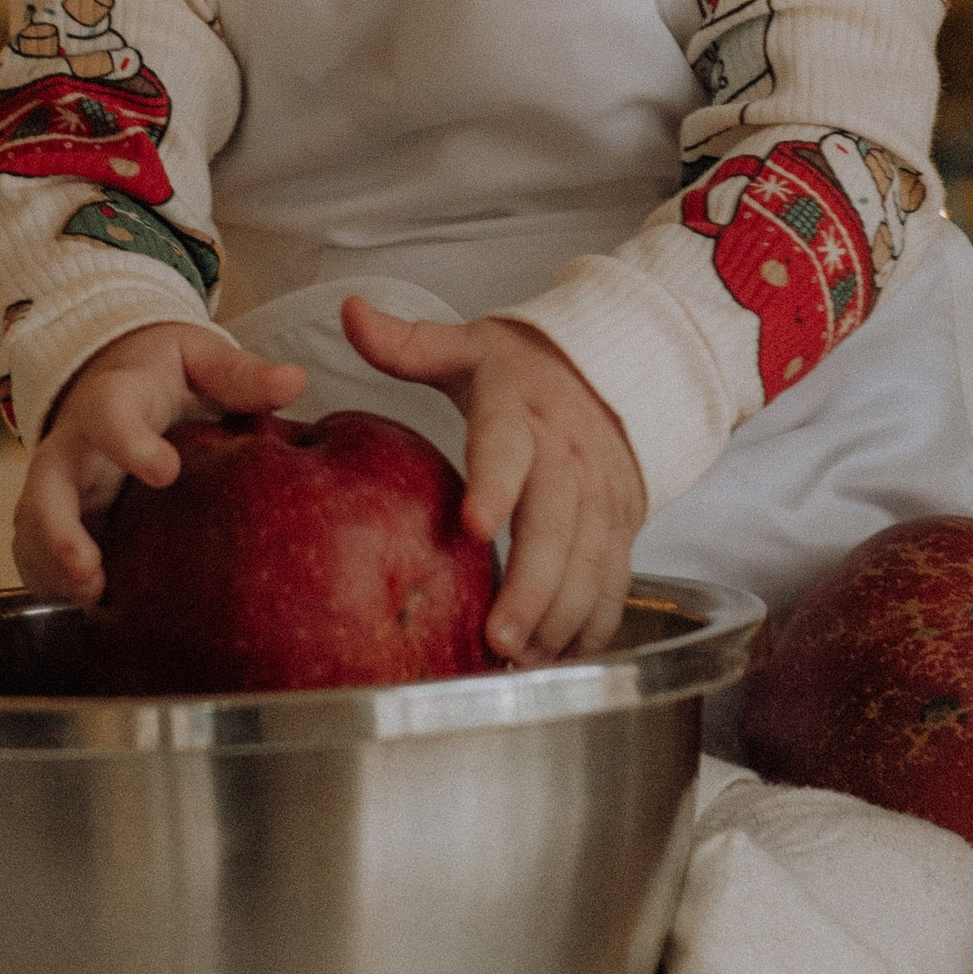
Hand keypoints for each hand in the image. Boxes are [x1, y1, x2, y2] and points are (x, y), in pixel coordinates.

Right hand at [16, 322, 304, 605]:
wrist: (116, 379)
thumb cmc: (166, 375)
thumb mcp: (200, 361)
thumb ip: (240, 375)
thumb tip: (294, 382)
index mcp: (114, 399)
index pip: (108, 413)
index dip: (129, 443)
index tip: (166, 472)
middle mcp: (74, 445)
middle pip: (46, 484)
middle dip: (57, 528)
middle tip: (89, 570)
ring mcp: (59, 486)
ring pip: (33, 527)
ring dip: (52, 566)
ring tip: (91, 600)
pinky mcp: (57, 519)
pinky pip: (37, 554)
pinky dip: (53, 583)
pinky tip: (93, 612)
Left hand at [341, 299, 647, 665]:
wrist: (619, 370)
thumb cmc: (524, 372)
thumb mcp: (467, 347)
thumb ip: (407, 343)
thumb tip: (349, 310)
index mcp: (520, 413)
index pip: (506, 448)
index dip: (494, 485)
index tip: (473, 525)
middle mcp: (568, 459)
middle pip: (555, 527)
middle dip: (531, 586)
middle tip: (498, 638)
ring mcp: (602, 498)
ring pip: (590, 565)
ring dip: (560, 618)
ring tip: (520, 663)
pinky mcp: (622, 529)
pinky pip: (614, 584)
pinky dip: (592, 628)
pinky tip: (558, 662)